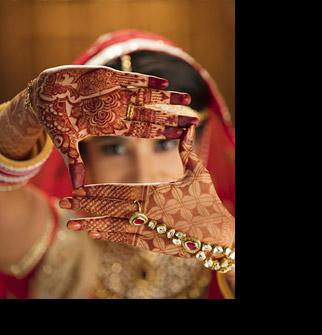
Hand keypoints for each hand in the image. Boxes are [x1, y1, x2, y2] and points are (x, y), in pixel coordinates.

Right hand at [29, 65, 198, 187]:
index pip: (143, 131)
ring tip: (187, 99)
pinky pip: (131, 78)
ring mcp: (114, 93)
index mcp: (113, 126)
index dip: (163, 132)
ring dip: (167, 98)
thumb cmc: (55, 120)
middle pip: (151, 115)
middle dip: (173, 117)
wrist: (42, 94)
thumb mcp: (65, 141)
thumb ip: (74, 161)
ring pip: (147, 96)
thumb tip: (76, 187)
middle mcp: (118, 110)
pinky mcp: (106, 76)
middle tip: (194, 119)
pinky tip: (165, 83)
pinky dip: (147, 81)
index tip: (181, 135)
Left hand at [60, 125, 234, 258]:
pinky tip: (94, 234)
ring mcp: (149, 228)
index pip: (118, 188)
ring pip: (113, 225)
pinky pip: (126, 239)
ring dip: (91, 223)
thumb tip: (189, 128)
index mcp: (155, 190)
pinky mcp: (153, 243)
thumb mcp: (198, 174)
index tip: (77, 187)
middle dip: (85, 204)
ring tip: (70, 223)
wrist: (217, 233)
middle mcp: (147, 210)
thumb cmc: (208, 201)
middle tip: (63, 202)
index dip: (96, 189)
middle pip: (109, 206)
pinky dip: (109, 236)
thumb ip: (186, 152)